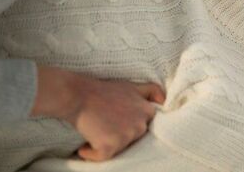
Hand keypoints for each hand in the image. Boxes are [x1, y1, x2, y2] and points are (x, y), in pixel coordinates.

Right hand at [32, 65, 164, 161]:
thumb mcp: (132, 86)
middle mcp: (140, 126)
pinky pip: (100, 157)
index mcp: (147, 112)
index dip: (128, 122)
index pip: (143, 125)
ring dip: (105, 142)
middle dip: (118, 133)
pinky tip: (85, 144)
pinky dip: (91, 153)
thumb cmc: (104, 91)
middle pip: (131, 138)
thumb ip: (151, 92)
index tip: (116, 117)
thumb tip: (164, 101)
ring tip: (95, 127)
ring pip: (117, 148)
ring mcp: (126, 138)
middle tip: (105, 120)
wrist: (79, 95)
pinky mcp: (110, 148)